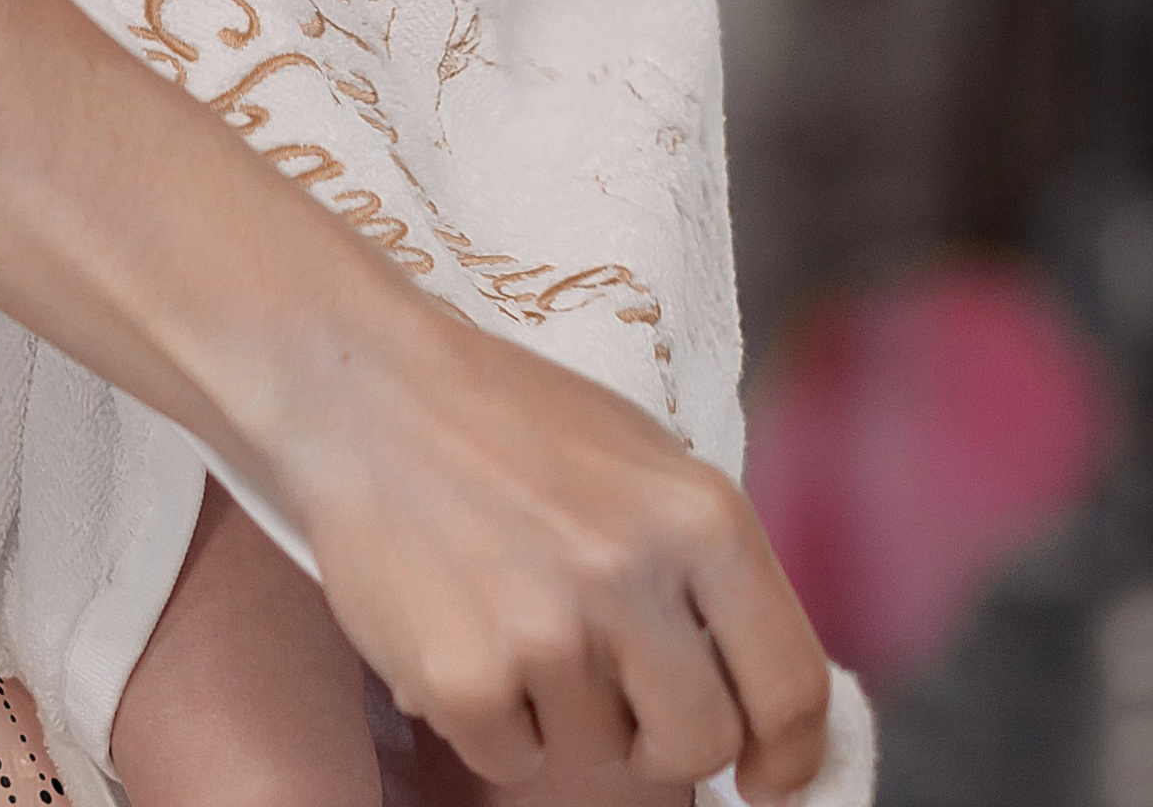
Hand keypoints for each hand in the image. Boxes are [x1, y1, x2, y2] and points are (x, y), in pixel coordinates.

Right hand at [249, 265, 831, 797]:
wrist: (359, 385)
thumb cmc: (508, 420)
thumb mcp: (641, 458)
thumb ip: (706, 568)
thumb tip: (767, 707)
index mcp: (700, 514)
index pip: (792, 686)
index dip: (790, 753)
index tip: (768, 775)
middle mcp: (632, 574)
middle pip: (701, 744)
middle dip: (664, 738)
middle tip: (618, 690)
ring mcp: (546, 631)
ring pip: (598, 752)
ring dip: (562, 708)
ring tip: (511, 606)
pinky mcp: (465, 678)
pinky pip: (511, 758)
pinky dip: (489, 716)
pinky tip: (461, 625)